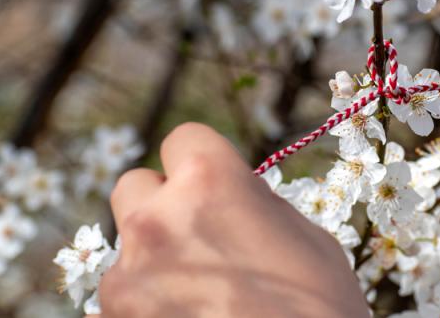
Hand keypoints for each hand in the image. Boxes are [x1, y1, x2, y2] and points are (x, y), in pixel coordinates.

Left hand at [88, 123, 368, 317]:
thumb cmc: (319, 310)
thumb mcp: (307, 238)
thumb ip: (256, 204)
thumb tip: (234, 197)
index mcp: (209, 180)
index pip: (183, 138)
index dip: (199, 162)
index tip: (211, 187)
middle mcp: (156, 217)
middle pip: (135, 187)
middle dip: (161, 205)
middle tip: (195, 239)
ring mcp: (127, 274)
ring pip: (127, 247)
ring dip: (152, 261)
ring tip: (198, 295)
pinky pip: (120, 298)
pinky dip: (145, 306)